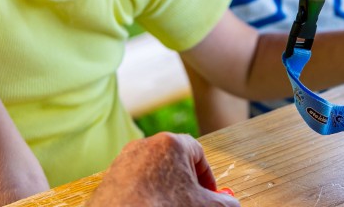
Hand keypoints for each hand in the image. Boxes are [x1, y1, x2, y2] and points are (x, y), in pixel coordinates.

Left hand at [84, 133, 238, 206]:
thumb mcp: (204, 206)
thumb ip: (225, 203)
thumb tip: (232, 205)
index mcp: (171, 143)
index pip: (198, 153)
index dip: (207, 177)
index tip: (209, 195)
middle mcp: (146, 146)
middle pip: (174, 162)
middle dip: (185, 184)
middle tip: (191, 202)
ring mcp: (125, 161)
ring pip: (153, 173)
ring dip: (165, 189)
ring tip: (169, 206)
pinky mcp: (110, 178)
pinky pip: (135, 183)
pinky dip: (144, 195)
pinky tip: (149, 206)